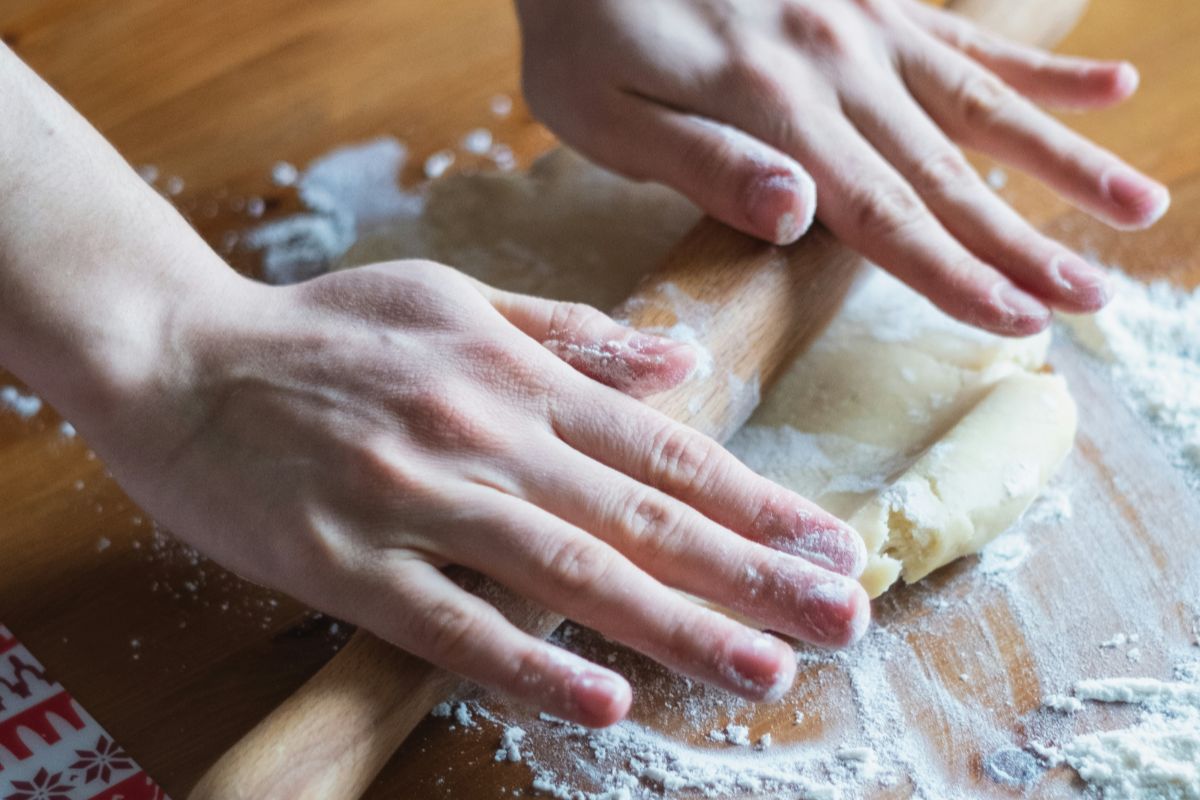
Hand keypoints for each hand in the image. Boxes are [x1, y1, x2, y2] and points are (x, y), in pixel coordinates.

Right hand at [85, 260, 868, 726]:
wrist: (179, 354)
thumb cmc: (325, 329)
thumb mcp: (456, 297)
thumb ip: (572, 334)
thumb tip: (676, 359)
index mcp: (516, 374)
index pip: (660, 449)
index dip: (754, 499)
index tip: (828, 541)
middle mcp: (486, 433)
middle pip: (639, 516)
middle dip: (751, 571)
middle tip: (843, 616)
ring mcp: (418, 500)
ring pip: (567, 571)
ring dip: (674, 625)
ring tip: (763, 669)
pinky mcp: (348, 562)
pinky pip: (452, 624)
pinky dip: (530, 661)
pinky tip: (602, 701)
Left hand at [516, 0, 1169, 334]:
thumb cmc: (583, 32)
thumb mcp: (606, 114)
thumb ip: (703, 163)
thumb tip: (799, 216)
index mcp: (775, 109)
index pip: (882, 212)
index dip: (952, 272)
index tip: (1020, 320)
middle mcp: (838, 65)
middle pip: (947, 171)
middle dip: (1023, 242)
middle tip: (1098, 298)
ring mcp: (863, 24)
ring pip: (982, 102)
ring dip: (1063, 158)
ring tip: (1139, 204)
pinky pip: (965, 35)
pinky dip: (1037, 66)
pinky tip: (1110, 83)